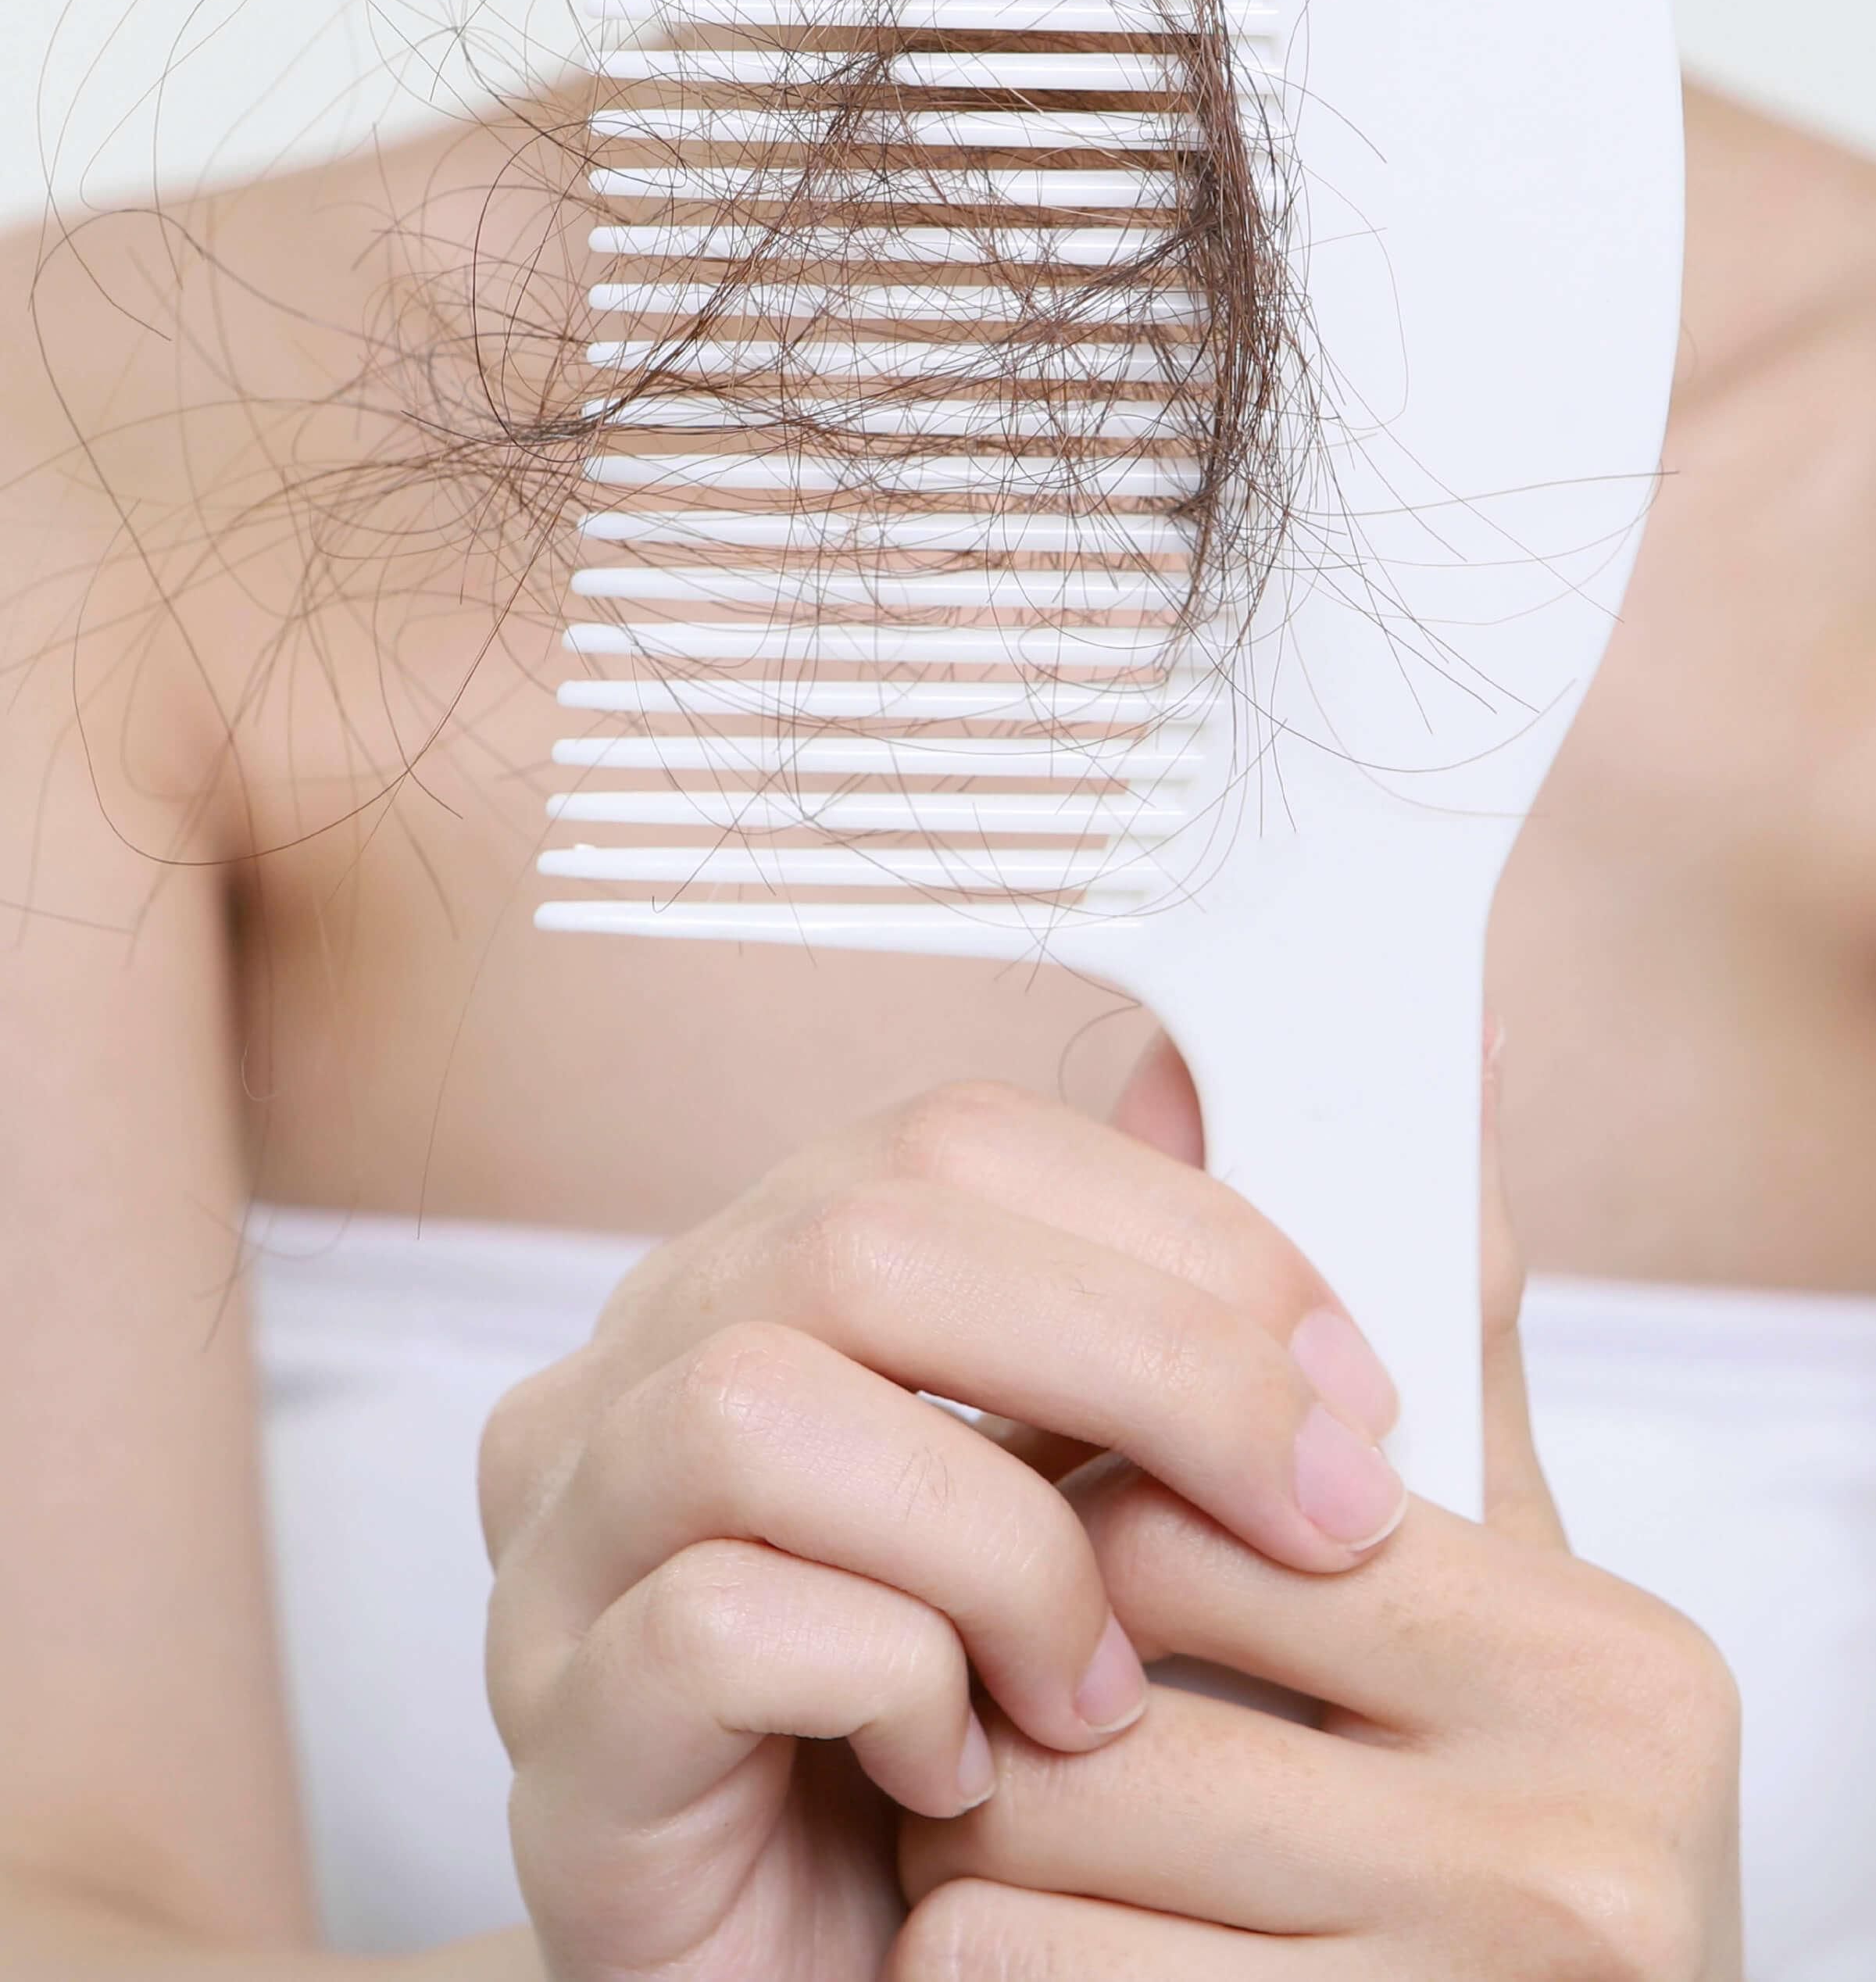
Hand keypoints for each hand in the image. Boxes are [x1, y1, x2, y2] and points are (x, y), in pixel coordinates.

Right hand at [475, 1072, 1407, 1980]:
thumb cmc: (1008, 1748)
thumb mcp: (1126, 1507)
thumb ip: (1166, 1312)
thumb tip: (1209, 1079)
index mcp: (762, 1281)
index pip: (948, 1141)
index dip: (1175, 1228)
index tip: (1350, 1383)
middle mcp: (632, 1375)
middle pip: (863, 1234)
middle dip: (1148, 1360)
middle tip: (1322, 1518)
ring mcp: (565, 1551)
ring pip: (759, 1406)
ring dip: (1004, 1544)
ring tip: (1106, 1690)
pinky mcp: (561, 1738)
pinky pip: (707, 1623)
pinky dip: (893, 1683)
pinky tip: (968, 1776)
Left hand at [893, 1037, 1745, 1977]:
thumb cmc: (1470, 1852)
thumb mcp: (1467, 1610)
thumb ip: (1391, 1356)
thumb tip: (1317, 1079)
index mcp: (1604, 1659)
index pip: (1192, 1512)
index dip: (1068, 1539)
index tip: (1050, 1579)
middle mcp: (1578, 1831)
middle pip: (1103, 1672)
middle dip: (1005, 1688)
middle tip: (1007, 1720)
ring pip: (1021, 1841)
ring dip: (961, 1843)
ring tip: (1017, 1848)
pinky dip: (955, 1970)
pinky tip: (1028, 1961)